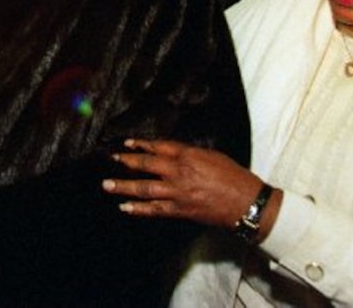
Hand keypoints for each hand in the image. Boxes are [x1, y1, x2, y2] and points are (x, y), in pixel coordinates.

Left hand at [102, 139, 264, 228]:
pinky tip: (124, 208)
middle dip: (126, 161)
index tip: (126, 143)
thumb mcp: (211, 155)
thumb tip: (171, 153)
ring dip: (124, 186)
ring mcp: (177, 192)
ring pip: (144, 188)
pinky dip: (138, 209)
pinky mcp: (180, 210)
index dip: (141, 144)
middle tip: (110, 159)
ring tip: (106, 185)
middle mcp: (179, 172)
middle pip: (146, 164)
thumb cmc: (233, 176)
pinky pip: (154, 210)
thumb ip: (189, 153)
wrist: (245, 202)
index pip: (158, 146)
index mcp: (188, 155)